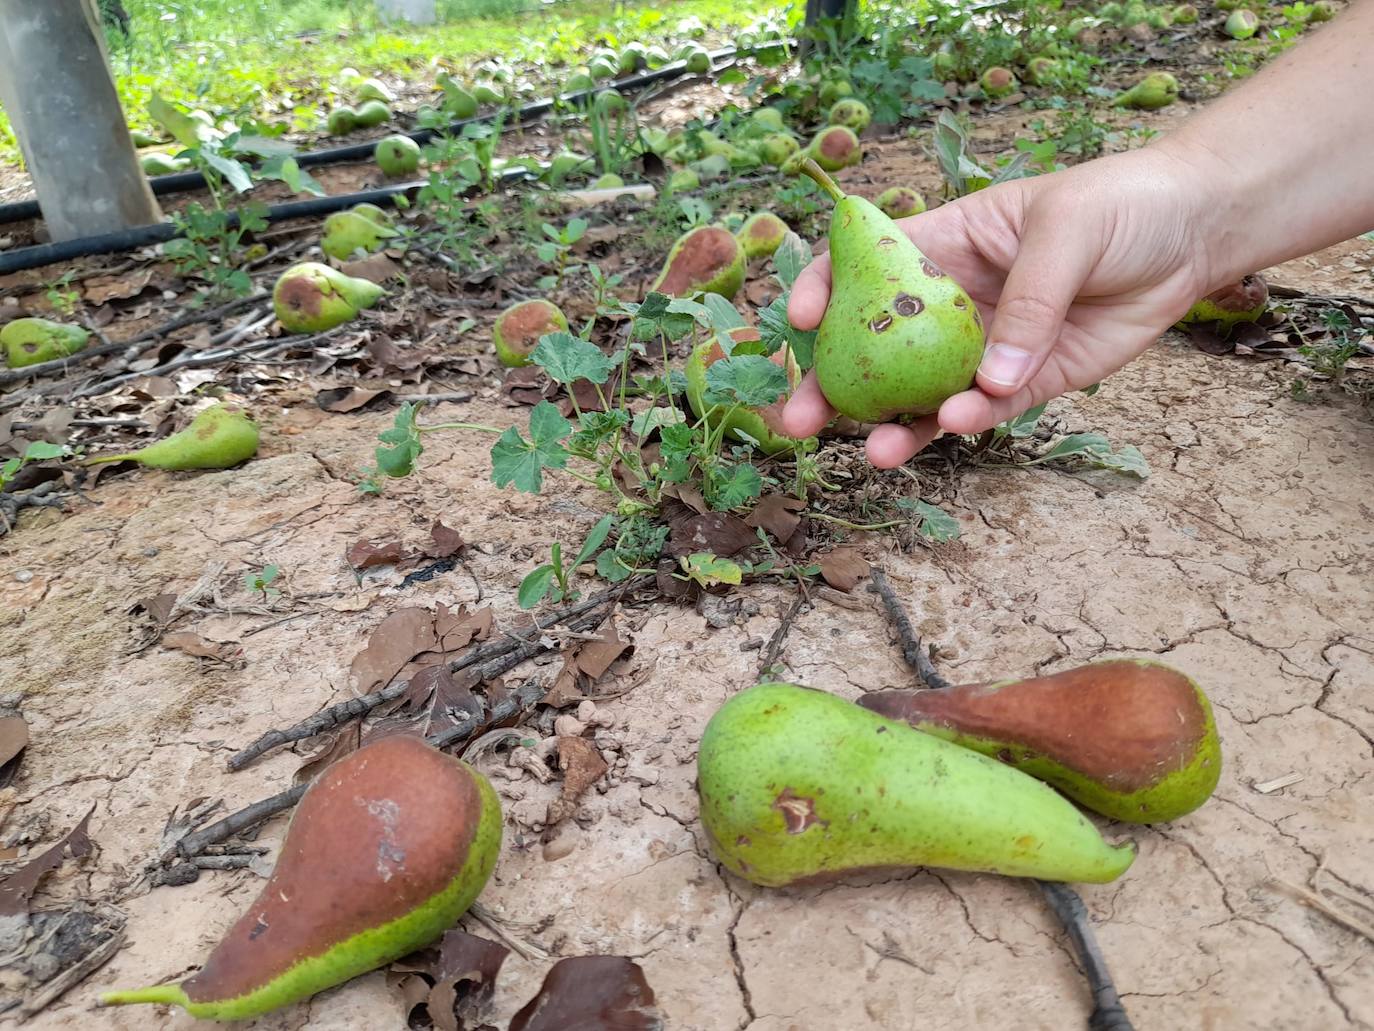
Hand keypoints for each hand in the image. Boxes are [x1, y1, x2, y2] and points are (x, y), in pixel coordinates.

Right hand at [781, 146, 1219, 467]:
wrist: (1194, 234)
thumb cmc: (1121, 206)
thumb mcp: (1067, 230)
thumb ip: (1029, 299)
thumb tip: (992, 376)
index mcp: (946, 243)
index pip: (865, 265)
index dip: (823, 290)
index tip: (799, 321)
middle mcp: (954, 300)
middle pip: (878, 345)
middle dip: (835, 383)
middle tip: (801, 419)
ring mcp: (989, 345)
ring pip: (925, 391)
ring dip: (896, 423)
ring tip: (874, 451)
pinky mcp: (1030, 380)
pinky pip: (989, 408)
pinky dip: (969, 421)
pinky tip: (953, 424)